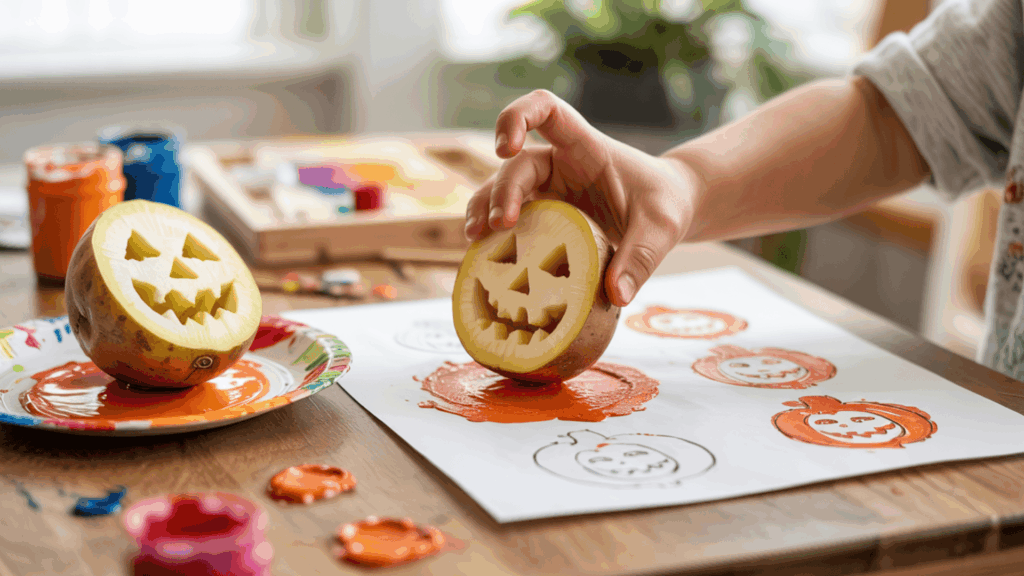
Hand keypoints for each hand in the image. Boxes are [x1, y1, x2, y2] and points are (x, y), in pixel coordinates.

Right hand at [464, 90, 698, 306]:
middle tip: (498, 226)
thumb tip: (616, 296)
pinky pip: (510, 218)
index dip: (517, 117)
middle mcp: (559, 163)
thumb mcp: (662, 228)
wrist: (669, 209)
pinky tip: (481, 255)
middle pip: (517, 164)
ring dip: (483, 209)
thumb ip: (641, 257)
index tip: (505, 148)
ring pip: (502, 189)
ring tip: (475, 239)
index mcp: (586, 147)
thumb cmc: (665, 205)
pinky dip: (492, 233)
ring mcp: (547, 189)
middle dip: (501, 190)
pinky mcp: (543, 215)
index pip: (545, 110)